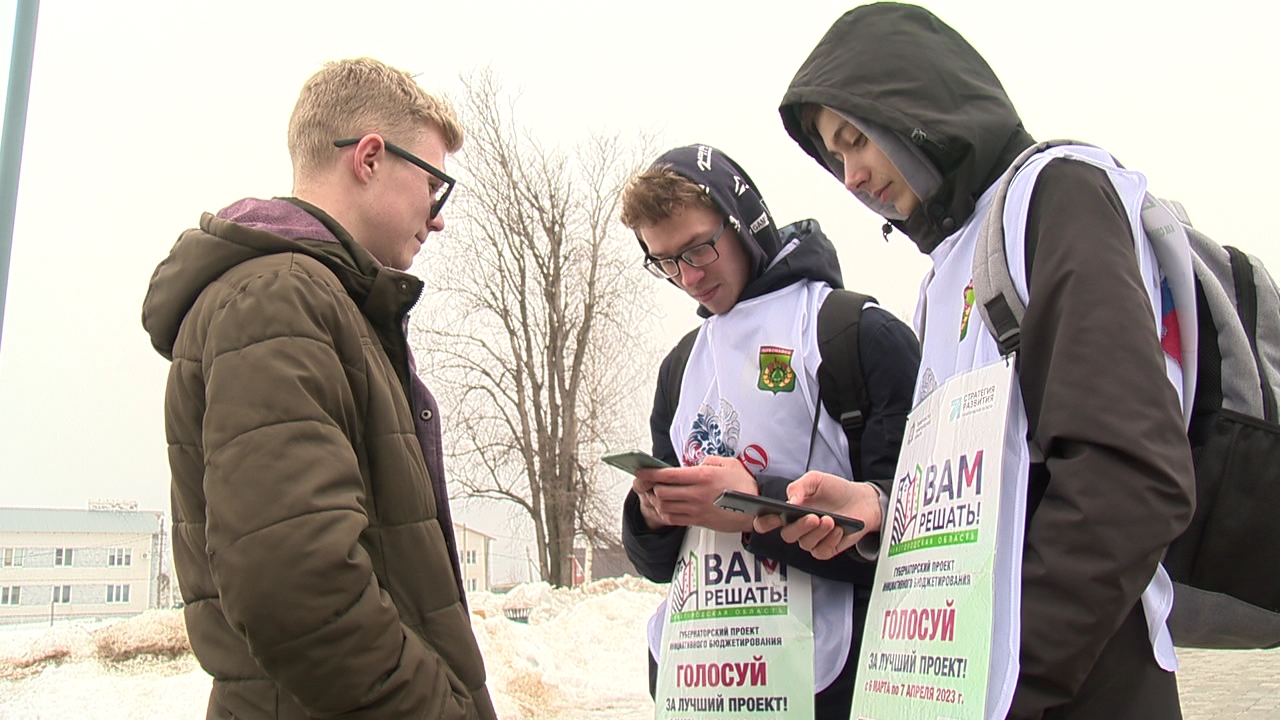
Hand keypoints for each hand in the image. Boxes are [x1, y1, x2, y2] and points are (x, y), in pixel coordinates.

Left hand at [638, 456, 758, 532]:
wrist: (756, 509)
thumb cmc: (744, 485)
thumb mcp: (729, 463)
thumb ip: (708, 461)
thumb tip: (695, 464)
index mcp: (703, 477)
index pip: (668, 475)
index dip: (650, 473)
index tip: (641, 470)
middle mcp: (697, 494)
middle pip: (661, 492)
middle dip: (650, 487)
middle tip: (648, 482)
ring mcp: (697, 509)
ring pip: (664, 507)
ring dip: (656, 501)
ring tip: (655, 494)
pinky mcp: (699, 521)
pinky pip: (673, 519)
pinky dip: (664, 513)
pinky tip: (665, 506)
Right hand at [752, 471, 883, 559]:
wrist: (861, 500)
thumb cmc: (834, 490)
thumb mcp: (816, 480)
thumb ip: (800, 486)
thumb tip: (790, 501)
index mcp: (788, 512)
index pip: (766, 522)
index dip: (764, 522)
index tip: (773, 516)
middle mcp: (797, 528)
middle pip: (787, 535)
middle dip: (799, 527)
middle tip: (813, 517)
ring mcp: (811, 540)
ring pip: (805, 544)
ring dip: (817, 533)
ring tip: (829, 520)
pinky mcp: (826, 549)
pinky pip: (821, 551)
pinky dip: (830, 541)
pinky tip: (838, 529)